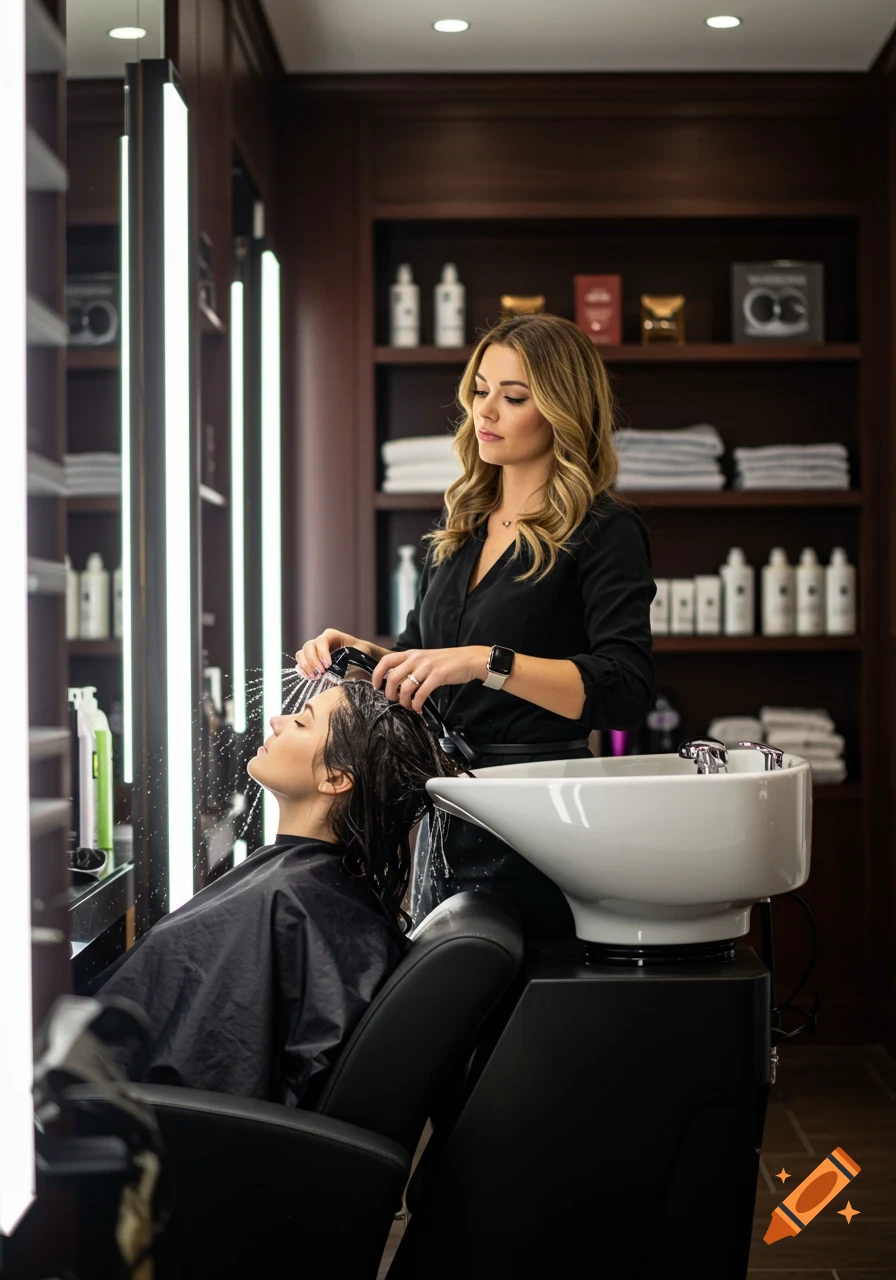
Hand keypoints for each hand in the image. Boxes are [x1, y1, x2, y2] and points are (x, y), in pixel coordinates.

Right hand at [295, 628, 360, 677]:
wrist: (359, 656)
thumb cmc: (360, 653)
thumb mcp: (360, 654)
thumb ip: (351, 661)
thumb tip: (341, 673)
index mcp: (332, 635)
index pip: (322, 641)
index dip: (322, 653)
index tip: (328, 665)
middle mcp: (320, 640)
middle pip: (308, 646)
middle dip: (312, 661)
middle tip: (321, 673)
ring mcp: (314, 649)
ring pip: (301, 653)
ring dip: (306, 666)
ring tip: (315, 677)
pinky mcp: (310, 659)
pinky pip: (300, 662)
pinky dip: (303, 670)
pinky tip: (311, 677)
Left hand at [372, 646, 488, 713]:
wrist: (470, 659)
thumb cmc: (447, 662)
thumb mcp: (425, 659)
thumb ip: (411, 667)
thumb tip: (396, 682)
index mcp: (411, 654)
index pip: (386, 661)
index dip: (376, 674)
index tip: (376, 686)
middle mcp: (416, 658)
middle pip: (392, 678)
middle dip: (390, 694)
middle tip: (395, 701)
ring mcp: (427, 666)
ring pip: (405, 687)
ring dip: (404, 702)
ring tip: (409, 706)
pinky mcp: (438, 676)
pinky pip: (421, 694)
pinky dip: (417, 704)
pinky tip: (419, 708)